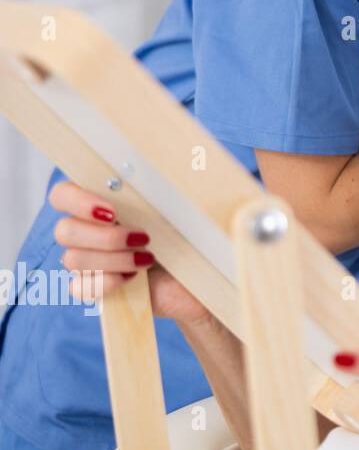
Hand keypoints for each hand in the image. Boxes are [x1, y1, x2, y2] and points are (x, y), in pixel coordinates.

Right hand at [49, 181, 208, 324]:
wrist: (204, 279)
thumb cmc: (196, 237)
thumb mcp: (192, 207)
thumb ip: (180, 184)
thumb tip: (186, 160)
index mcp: (104, 202)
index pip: (63, 195)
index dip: (77, 201)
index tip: (112, 212)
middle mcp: (89, 230)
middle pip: (64, 230)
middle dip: (106, 237)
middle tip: (143, 238)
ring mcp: (89, 261)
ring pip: (72, 259)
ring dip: (114, 260)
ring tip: (148, 258)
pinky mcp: (95, 289)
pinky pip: (80, 288)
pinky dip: (108, 283)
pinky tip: (134, 278)